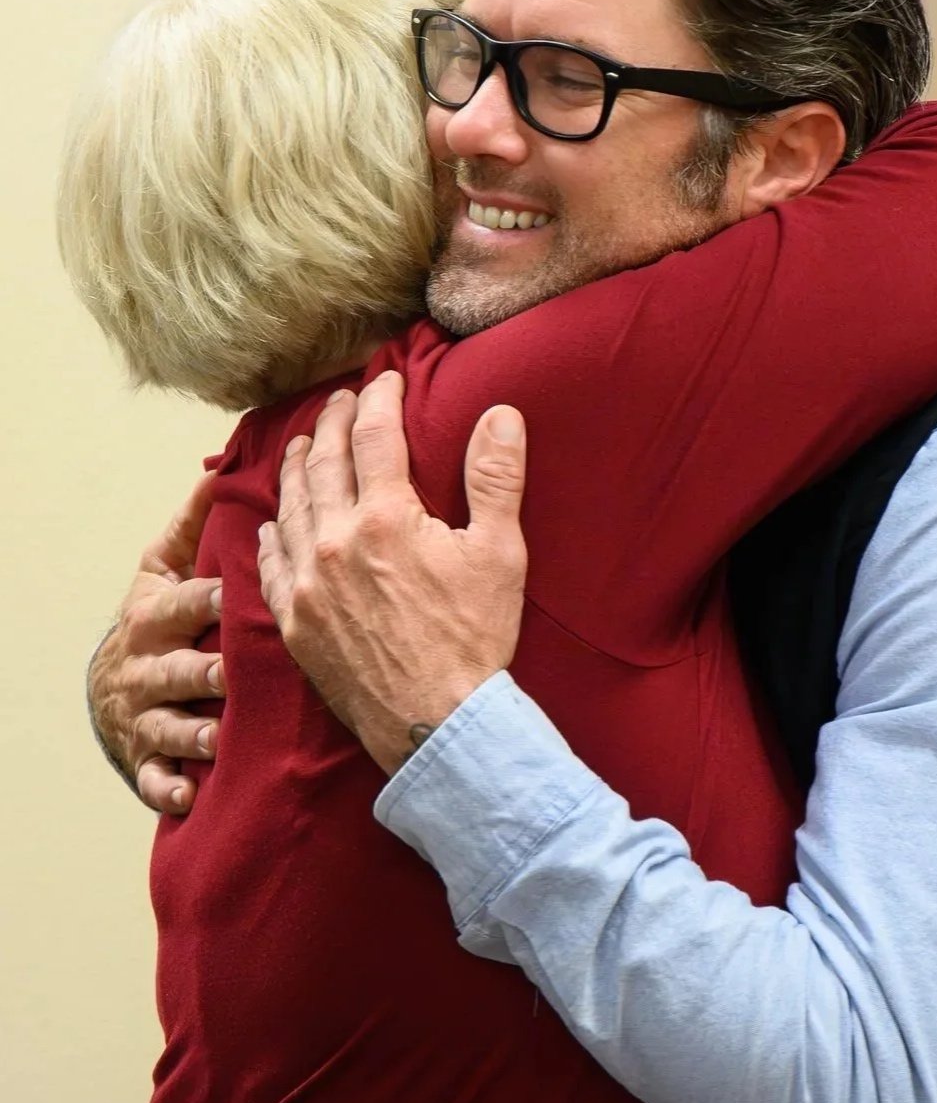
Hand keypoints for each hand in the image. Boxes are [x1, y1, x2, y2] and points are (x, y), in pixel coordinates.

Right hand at [89, 474, 223, 813]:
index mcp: (156, 618)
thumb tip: (222, 472)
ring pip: (169, 726)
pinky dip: (169, 790)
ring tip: (216, 738)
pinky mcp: (148, 760)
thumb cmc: (155, 617)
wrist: (110, 686)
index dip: (208, 601)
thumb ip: (193, 525)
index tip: (235, 594)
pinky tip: (190, 795)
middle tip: (233, 673)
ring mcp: (146, 717)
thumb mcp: (162, 569)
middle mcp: (148, 668)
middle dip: (204, 673)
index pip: (185, 606)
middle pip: (179, 670)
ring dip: (193, 734)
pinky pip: (156, 781)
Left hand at [258, 370, 527, 775]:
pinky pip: (269, 563)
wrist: (434, 724)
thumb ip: (495, 478)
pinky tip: (272, 521)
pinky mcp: (293, 621)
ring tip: (303, 444)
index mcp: (385, 518)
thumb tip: (500, 414)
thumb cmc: (473, 639)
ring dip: (296, 467)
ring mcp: (306, 584)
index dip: (379, 400)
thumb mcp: (499, 553)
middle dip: (333, 422)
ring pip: (290, 506)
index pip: (374, 437)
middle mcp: (334, 542)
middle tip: (340, 400)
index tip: (385, 379)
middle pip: (324, 463)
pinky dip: (270, 532)